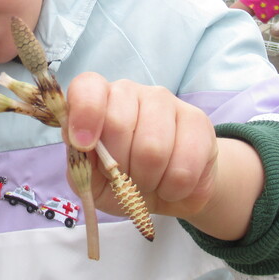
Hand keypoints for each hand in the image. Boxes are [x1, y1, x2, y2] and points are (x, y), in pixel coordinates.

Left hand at [64, 73, 262, 239]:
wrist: (167, 192)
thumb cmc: (120, 182)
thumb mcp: (92, 181)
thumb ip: (80, 163)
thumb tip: (81, 146)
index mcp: (98, 100)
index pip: (87, 87)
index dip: (84, 114)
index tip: (83, 144)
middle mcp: (130, 92)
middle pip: (118, 124)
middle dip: (118, 166)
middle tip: (124, 179)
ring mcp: (166, 102)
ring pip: (153, 148)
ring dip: (148, 180)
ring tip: (149, 182)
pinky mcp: (198, 121)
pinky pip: (184, 166)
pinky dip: (173, 188)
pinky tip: (172, 184)